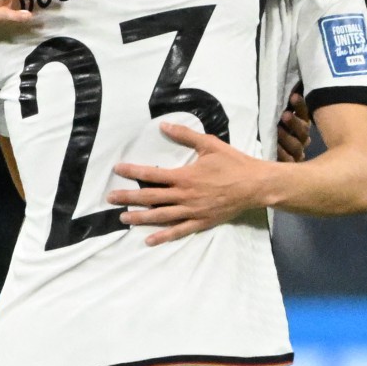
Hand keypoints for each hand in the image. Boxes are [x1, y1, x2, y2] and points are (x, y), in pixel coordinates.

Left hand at [109, 123, 276, 245]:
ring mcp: (192, 210)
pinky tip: (149, 240)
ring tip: (123, 218)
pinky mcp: (201, 221)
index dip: (133, 172)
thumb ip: (185, 135)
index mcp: (185, 176)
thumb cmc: (234, 163)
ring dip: (140, 217)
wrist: (256, 185)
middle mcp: (185, 195)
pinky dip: (164, 236)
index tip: (117, 170)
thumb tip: (164, 125)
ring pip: (161, 216)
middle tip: (110, 198)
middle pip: (150, 197)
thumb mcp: (210, 144)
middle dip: (128, 197)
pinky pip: (179, 230)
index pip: (152, 174)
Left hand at [275, 92, 310, 162]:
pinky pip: (287, 161)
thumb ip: (281, 109)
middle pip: (302, 130)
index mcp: (301, 125)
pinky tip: (274, 150)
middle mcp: (301, 139)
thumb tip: (284, 89)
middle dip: (294, 122)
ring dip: (286, 137)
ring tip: (277, 130)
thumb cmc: (269, 133)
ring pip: (296, 146)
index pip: (303, 114)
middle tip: (285, 115)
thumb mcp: (274, 120)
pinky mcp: (288, 166)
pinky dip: (281, 154)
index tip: (293, 96)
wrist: (265, 161)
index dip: (300, 105)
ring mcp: (296, 153)